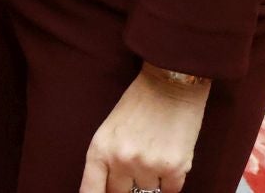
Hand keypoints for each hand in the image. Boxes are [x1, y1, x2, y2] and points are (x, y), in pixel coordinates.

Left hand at [78, 66, 209, 192]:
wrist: (170, 82)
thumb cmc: (139, 103)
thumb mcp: (111, 130)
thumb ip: (108, 161)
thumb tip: (111, 190)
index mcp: (99, 149)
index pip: (91, 192)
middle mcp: (120, 160)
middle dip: (129, 186)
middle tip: (138, 163)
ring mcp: (147, 166)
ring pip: (148, 192)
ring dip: (154, 178)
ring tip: (156, 150)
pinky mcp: (174, 168)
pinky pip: (171, 190)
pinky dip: (172, 178)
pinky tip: (171, 154)